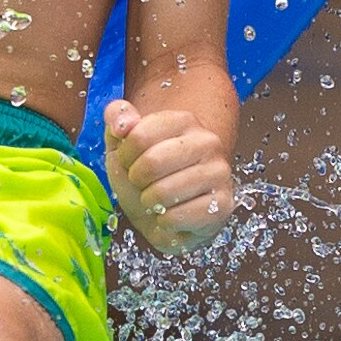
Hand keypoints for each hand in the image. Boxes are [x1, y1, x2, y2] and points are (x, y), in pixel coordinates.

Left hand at [105, 98, 233, 249]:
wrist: (163, 213)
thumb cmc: (145, 176)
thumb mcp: (122, 143)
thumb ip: (117, 118)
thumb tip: (122, 124)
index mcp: (184, 121)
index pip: (138, 135)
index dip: (125, 156)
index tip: (130, 162)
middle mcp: (207, 142)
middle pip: (152, 162)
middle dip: (137, 180)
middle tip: (143, 183)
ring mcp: (219, 173)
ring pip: (163, 192)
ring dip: (150, 202)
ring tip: (157, 199)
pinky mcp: (223, 204)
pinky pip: (175, 217)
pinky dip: (164, 222)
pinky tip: (171, 215)